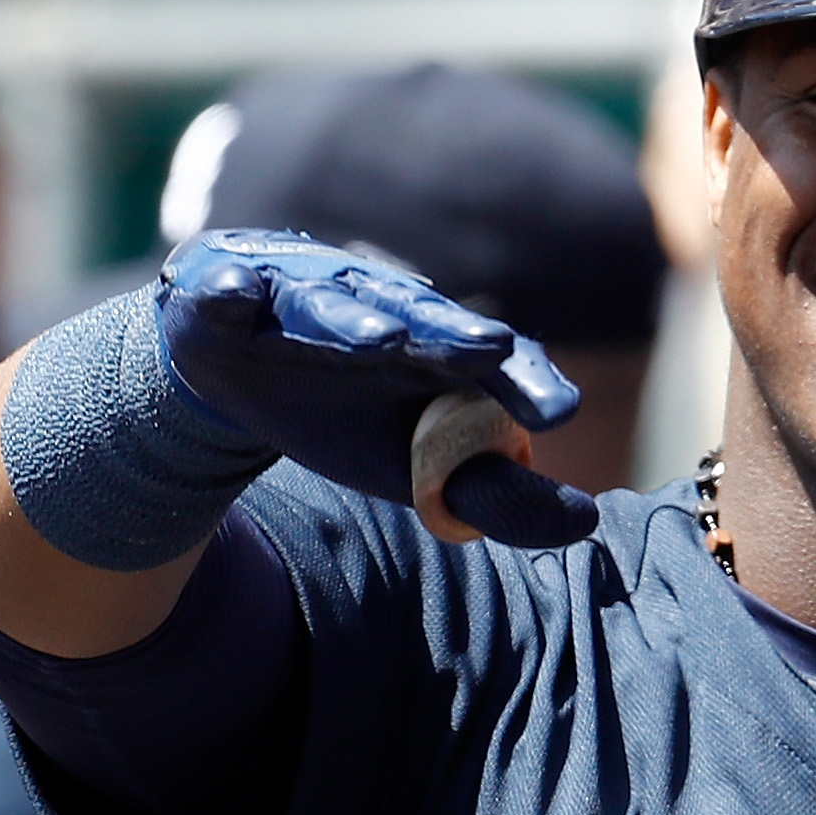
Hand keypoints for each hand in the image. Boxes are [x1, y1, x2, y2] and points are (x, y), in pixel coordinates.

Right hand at [156, 231, 598, 547]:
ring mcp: (301, 298)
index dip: (526, 382)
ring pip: (330, 308)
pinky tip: (234, 299)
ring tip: (382, 338)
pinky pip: (227, 293)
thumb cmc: (348, 415)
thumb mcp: (421, 466)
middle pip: (424, 324)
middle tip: (493, 350)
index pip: (495, 363)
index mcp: (436, 353)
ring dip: (354, 321)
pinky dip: (229, 294)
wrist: (236, 374)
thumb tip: (587, 521)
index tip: (560, 412)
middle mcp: (378, 313)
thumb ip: (496, 493)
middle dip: (454, 335)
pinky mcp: (228, 297)